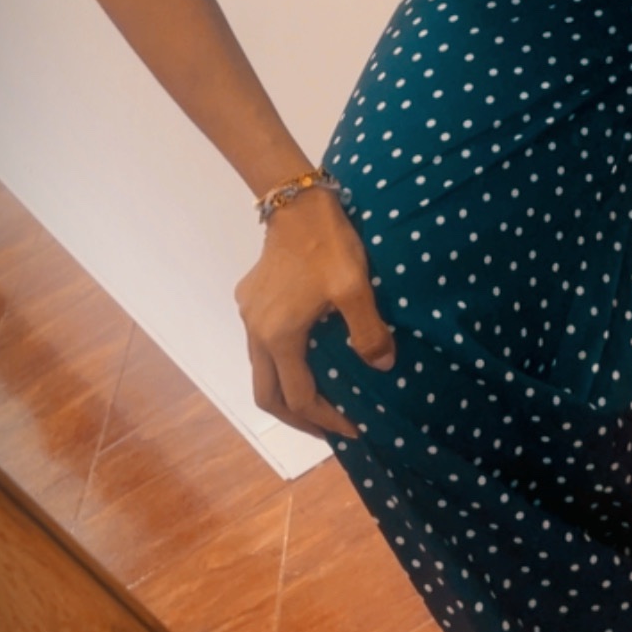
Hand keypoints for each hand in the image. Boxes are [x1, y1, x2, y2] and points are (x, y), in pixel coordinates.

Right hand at [233, 189, 393, 442]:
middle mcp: (256, 332)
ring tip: (318, 401)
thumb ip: (369, 333)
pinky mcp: (249, 298)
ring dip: (287, 392)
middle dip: (297, 418)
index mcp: (279, 337)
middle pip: (267, 395)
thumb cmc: (327, 245)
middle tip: (327, 429)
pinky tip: (306, 357)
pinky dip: (282, 365)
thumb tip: (382, 367)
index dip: (326, 419)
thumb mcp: (355, 289)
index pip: (299, 397)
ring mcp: (248, 315)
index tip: (354, 428)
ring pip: (260, 371)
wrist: (296, 202)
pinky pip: (261, 346)